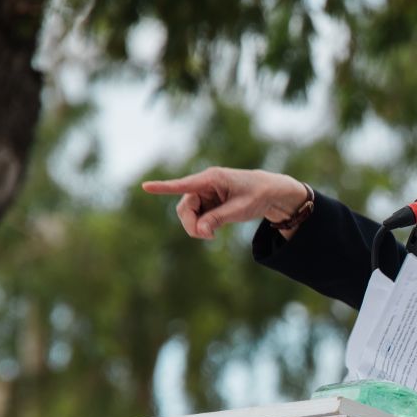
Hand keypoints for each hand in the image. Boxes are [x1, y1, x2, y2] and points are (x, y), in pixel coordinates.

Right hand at [141, 167, 307, 238]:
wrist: (270, 193)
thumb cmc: (258, 195)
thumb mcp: (240, 209)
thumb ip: (218, 219)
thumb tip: (199, 231)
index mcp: (212, 178)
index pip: (184, 185)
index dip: (164, 188)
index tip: (145, 187)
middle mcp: (204, 184)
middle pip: (185, 207)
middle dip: (191, 224)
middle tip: (207, 237)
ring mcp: (205, 193)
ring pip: (188, 214)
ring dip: (196, 227)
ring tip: (212, 236)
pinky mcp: (207, 202)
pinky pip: (196, 217)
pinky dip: (202, 226)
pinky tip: (212, 231)